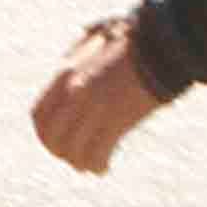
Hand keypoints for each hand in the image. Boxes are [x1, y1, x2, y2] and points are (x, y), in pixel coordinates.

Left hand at [31, 18, 167, 176]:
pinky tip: (104, 168)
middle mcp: (75, 93)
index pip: (39, 115)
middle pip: (53, 138)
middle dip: (61, 152)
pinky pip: (98, 154)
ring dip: (80, 162)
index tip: (55, 140)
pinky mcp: (118, 121)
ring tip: (90, 166)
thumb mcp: (97, 38)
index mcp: (67, 73)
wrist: (166, 44)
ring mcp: (95, 108)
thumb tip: (73, 58)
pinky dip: (98, 165)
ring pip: (73, 150)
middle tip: (73, 158)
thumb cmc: (138, 38)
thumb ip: (80, 51)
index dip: (44, 132)